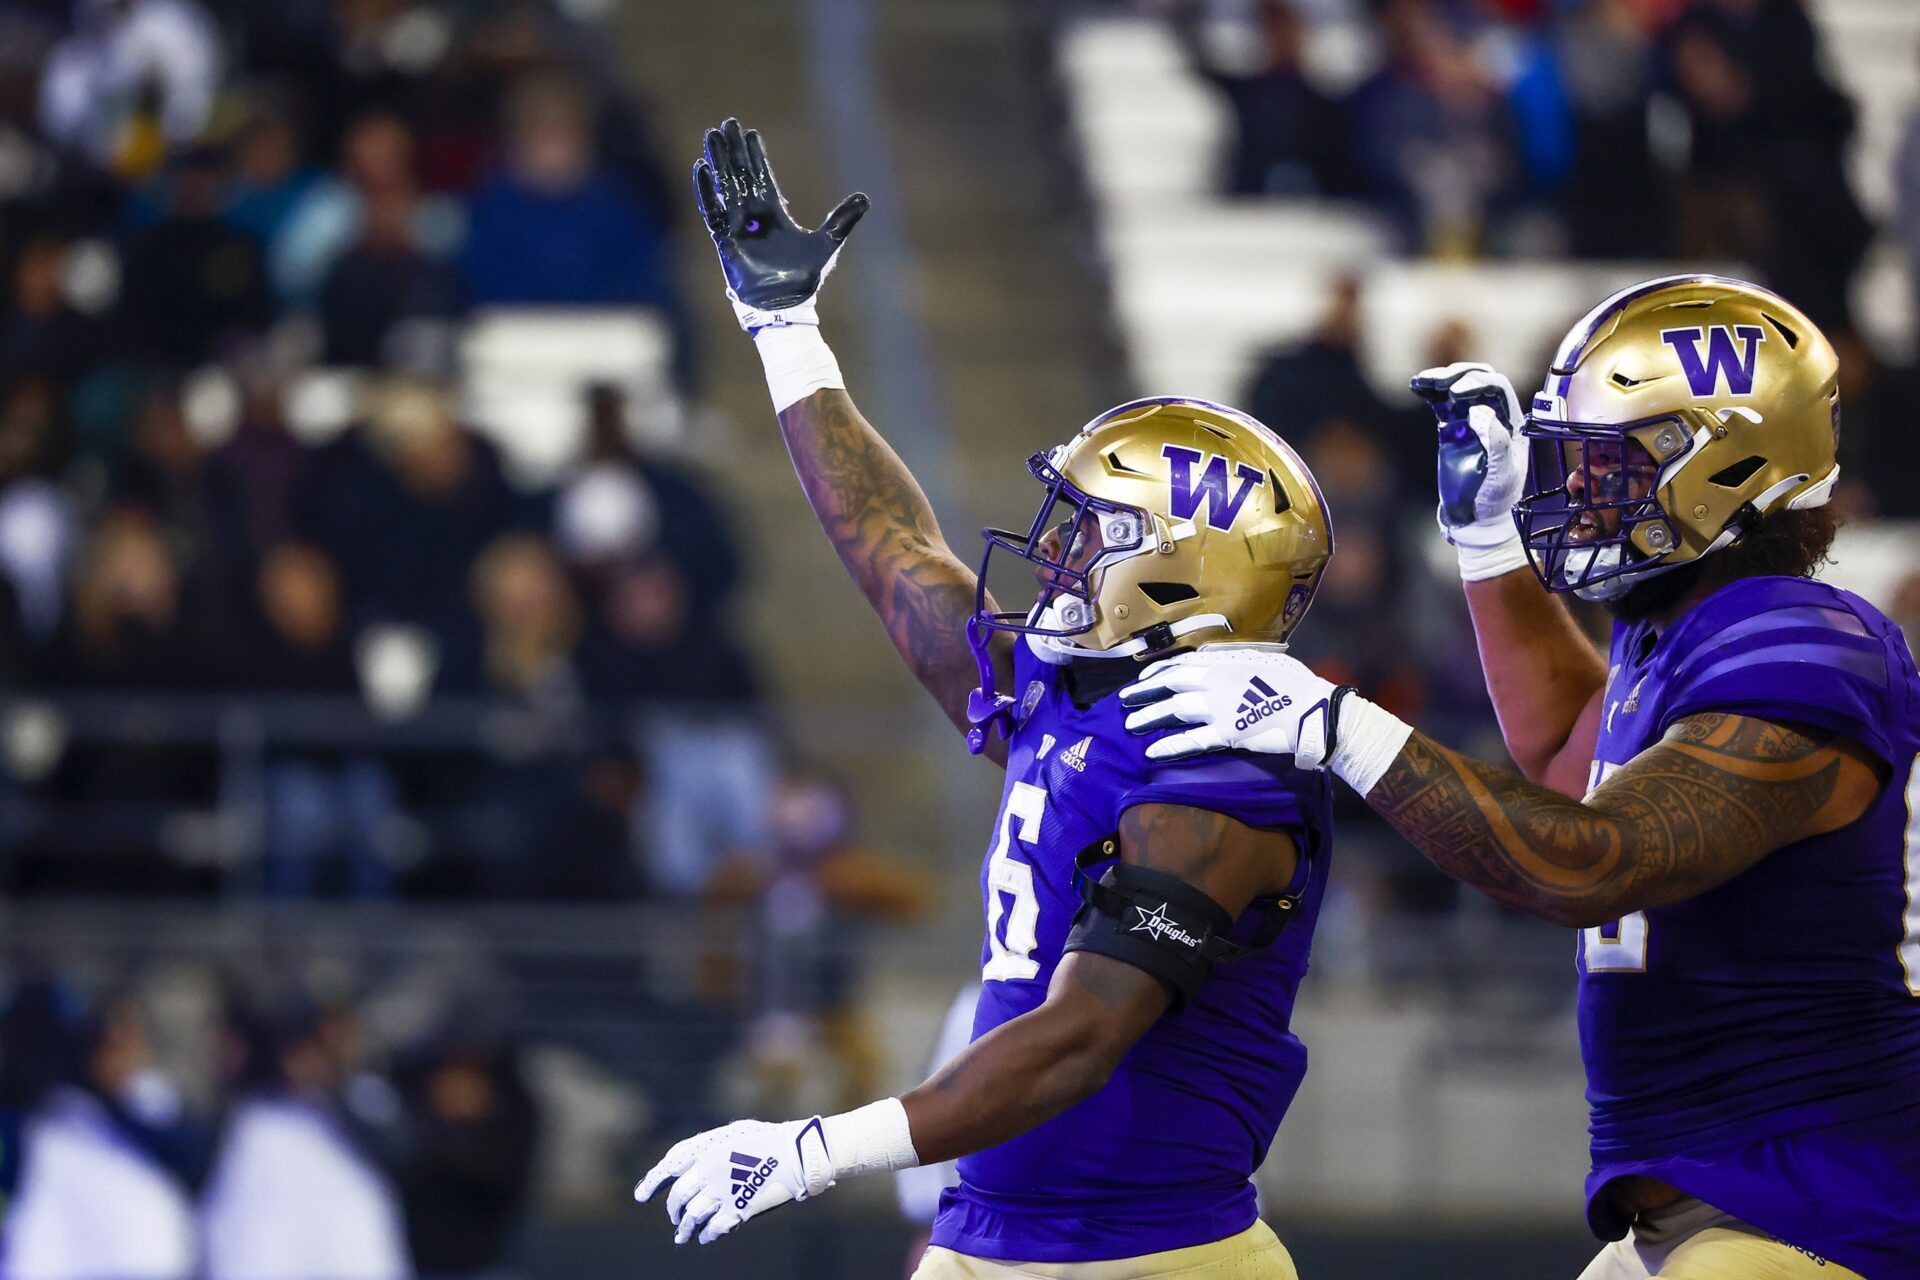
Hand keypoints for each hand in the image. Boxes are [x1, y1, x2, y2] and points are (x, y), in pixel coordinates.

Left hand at [634, 1116, 834, 1244]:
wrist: (795, 1154)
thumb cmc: (769, 1139)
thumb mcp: (735, 1134)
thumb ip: (712, 1149)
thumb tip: (695, 1165)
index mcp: (707, 1150)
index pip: (669, 1167)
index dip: (652, 1183)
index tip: (641, 1196)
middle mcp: (708, 1172)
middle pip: (678, 1197)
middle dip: (674, 1211)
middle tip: (674, 1219)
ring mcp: (721, 1192)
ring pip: (692, 1217)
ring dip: (685, 1229)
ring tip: (683, 1236)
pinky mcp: (736, 1210)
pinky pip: (713, 1228)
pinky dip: (706, 1235)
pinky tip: (706, 1237)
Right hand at [693, 117, 868, 330]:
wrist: (786, 305)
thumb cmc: (804, 279)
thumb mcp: (828, 243)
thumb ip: (843, 219)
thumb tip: (865, 197)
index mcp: (775, 214)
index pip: (763, 177)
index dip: (757, 156)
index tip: (751, 133)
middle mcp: (754, 216)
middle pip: (740, 175)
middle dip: (734, 150)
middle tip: (727, 123)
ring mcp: (738, 226)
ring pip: (724, 186)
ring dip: (718, 161)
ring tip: (712, 136)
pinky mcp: (724, 240)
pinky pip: (712, 210)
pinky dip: (706, 191)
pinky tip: (702, 169)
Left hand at [1119, 646, 1340, 764]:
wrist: (1316, 711)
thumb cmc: (1298, 686)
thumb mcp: (1268, 660)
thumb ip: (1240, 661)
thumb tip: (1222, 661)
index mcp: (1228, 661)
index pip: (1183, 663)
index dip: (1159, 671)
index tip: (1143, 678)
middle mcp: (1218, 680)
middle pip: (1171, 684)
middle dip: (1144, 691)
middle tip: (1124, 700)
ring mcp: (1220, 707)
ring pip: (1174, 710)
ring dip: (1149, 716)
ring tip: (1130, 725)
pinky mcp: (1227, 733)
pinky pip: (1191, 740)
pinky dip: (1169, 745)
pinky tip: (1151, 751)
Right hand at [1409, 362, 1526, 548]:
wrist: (1476, 517)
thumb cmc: (1497, 498)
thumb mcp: (1503, 474)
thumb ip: (1497, 442)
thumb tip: (1479, 412)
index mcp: (1511, 421)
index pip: (1497, 388)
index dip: (1477, 385)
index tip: (1457, 394)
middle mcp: (1492, 415)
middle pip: (1479, 379)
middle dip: (1460, 376)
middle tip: (1441, 384)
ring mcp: (1470, 420)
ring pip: (1457, 386)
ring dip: (1441, 379)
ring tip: (1424, 381)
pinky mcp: (1450, 428)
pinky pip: (1440, 402)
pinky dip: (1429, 391)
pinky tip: (1417, 386)